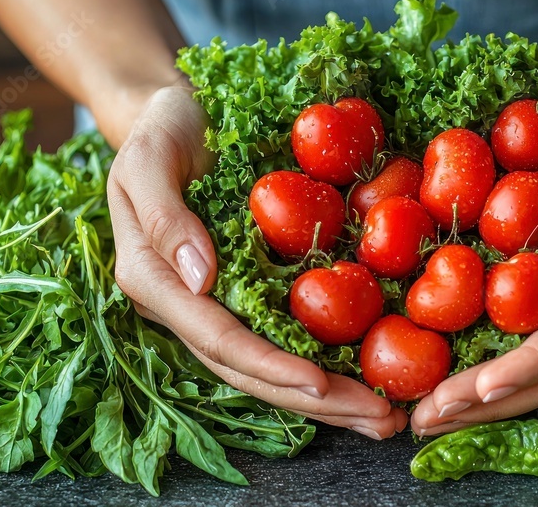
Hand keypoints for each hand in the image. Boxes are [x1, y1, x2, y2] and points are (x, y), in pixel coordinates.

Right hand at [106, 85, 406, 439]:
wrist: (178, 115)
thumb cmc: (159, 129)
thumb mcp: (148, 158)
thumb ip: (164, 216)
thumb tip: (200, 278)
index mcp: (158, 283)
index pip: (218, 339)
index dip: (270, 366)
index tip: (322, 384)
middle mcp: (191, 305)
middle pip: (254, 371)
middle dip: (317, 402)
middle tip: (381, 422)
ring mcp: (223, 302)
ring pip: (276, 365)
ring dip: (332, 398)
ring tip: (389, 419)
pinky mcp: (252, 289)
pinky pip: (291, 334)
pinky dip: (332, 361)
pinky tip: (374, 377)